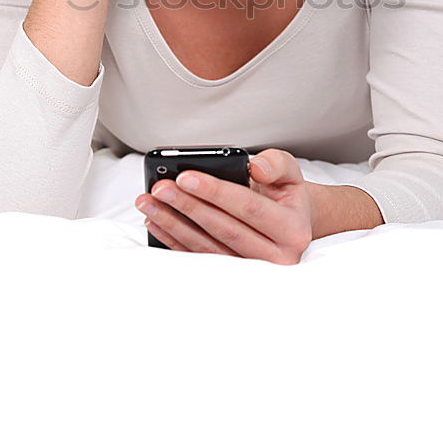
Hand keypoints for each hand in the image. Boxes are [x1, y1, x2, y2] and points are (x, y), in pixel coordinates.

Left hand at [135, 148, 313, 264]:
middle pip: (224, 229)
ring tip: (149, 202)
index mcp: (293, 230)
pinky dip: (174, 241)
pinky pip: (198, 259)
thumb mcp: (289, 173)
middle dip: (188, 206)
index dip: (216, 191)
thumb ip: (275, 164)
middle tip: (160, 188)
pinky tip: (156, 221)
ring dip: (174, 224)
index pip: (249, 208)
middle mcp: (277, 257)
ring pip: (207, 248)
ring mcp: (253, 273)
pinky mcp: (232, 279)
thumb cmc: (283, 195)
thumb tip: (255, 168)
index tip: (185, 177)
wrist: (290, 225)